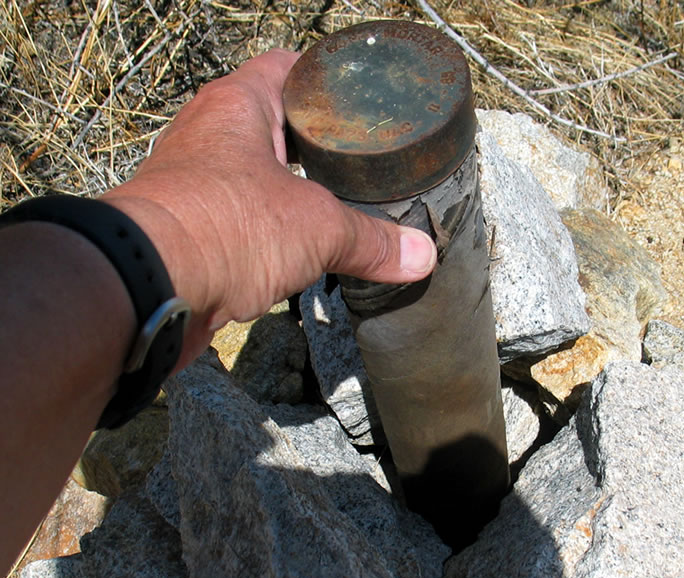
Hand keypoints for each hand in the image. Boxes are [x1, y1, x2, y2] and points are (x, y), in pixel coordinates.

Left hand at [102, 49, 436, 367]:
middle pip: (271, 124)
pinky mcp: (189, 231)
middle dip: (314, 143)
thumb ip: (371, 239)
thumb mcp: (317, 227)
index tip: (359, 96)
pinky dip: (267, 230)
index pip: (286, 67)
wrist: (147, 289)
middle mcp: (209, 137)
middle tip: (359, 158)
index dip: (324, 77)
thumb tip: (420, 256)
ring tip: (337, 202)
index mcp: (238, 107)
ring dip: (289, 190)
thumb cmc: (225, 227)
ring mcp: (194, 184)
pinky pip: (238, 220)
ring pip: (253, 176)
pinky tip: (297, 248)